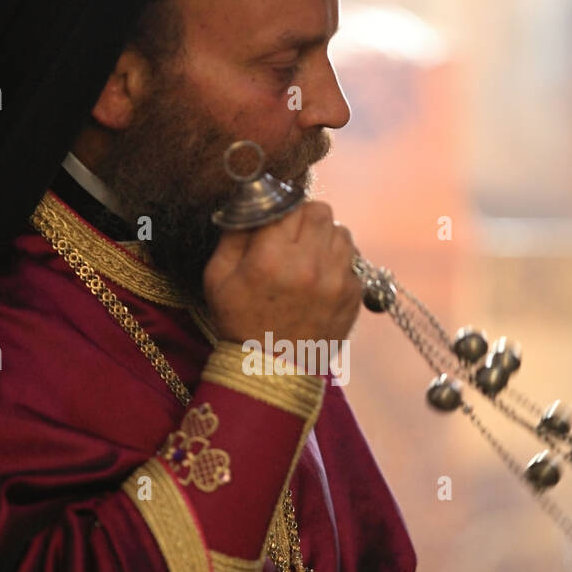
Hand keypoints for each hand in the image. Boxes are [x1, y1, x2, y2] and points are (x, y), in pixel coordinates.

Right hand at [202, 201, 361, 349]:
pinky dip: (337, 263)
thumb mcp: (217, 276)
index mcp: (272, 258)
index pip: (288, 203)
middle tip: (293, 234)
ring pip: (342, 232)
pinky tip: (320, 279)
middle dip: (305, 216)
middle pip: (320, 210)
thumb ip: (234, 232)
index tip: (276, 216)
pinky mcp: (353, 296)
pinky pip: (352, 261)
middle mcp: (310, 265)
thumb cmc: (239, 323)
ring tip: (309, 256)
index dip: (281, 205)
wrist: (271, 372)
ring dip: (325, 237)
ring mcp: (337, 281)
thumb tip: (252, 200)